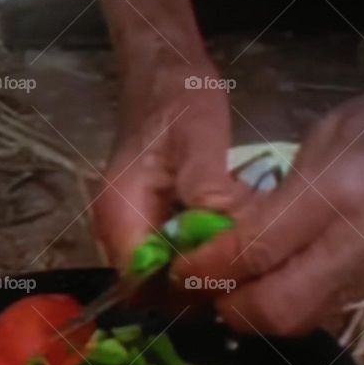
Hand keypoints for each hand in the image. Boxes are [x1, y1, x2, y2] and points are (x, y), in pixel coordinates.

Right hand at [92, 52, 247, 268]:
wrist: (163, 73)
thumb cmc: (178, 97)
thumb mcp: (198, 134)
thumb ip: (205, 185)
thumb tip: (216, 230)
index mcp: (121, 212)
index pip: (141, 282)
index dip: (181, 291)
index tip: (225, 279)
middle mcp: (118, 229)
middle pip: (152, 288)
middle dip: (197, 286)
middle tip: (244, 267)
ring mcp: (132, 228)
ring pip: (164, 276)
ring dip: (203, 272)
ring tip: (242, 253)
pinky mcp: (148, 224)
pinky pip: (172, 257)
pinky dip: (202, 255)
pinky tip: (231, 239)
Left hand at [174, 69, 363, 334]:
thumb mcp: (329, 134)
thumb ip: (280, 194)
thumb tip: (234, 237)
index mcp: (340, 192)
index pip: (254, 253)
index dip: (206, 271)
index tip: (177, 270)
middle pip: (276, 311)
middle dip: (229, 309)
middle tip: (203, 292)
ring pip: (302, 321)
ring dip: (259, 312)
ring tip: (234, 288)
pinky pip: (330, 311)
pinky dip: (296, 304)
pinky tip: (281, 283)